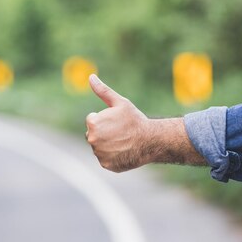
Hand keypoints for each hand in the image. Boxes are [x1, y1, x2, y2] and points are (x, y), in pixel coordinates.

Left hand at [85, 74, 205, 171]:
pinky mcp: (106, 165)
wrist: (151, 140)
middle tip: (120, 132)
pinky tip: (123, 151)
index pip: (92, 120)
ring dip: (108, 144)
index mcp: (93, 123)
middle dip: (104, 132)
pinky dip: (113, 156)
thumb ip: (102, 90)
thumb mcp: (120, 102)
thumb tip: (90, 76)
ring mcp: (99, 154)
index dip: (105, 119)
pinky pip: (106, 159)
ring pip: (99, 147)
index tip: (117, 122)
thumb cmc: (135, 120)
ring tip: (123, 141)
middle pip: (94, 134)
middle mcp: (92, 140)